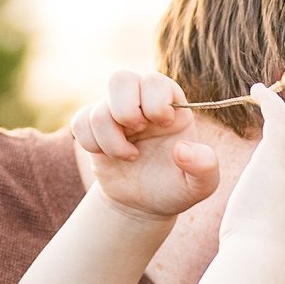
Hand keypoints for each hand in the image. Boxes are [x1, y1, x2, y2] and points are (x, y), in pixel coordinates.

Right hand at [67, 70, 218, 222]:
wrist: (143, 205)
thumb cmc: (175, 188)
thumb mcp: (201, 184)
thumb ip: (205, 166)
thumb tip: (182, 149)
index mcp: (170, 105)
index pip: (154, 81)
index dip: (155, 102)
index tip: (163, 125)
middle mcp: (140, 103)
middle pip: (120, 79)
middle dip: (125, 111)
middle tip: (138, 131)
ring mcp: (115, 114)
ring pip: (98, 108)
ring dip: (110, 139)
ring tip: (129, 157)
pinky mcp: (93, 127)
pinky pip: (80, 122)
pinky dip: (91, 143)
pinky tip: (107, 156)